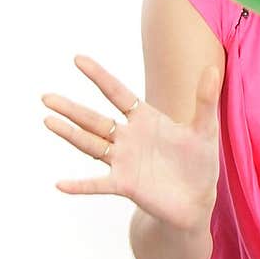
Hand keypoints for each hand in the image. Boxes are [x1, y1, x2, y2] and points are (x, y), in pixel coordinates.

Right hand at [42, 54, 221, 232]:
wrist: (197, 199)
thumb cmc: (199, 162)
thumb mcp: (205, 130)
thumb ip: (205, 101)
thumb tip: (213, 69)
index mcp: (145, 119)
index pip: (117, 93)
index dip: (99, 76)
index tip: (78, 59)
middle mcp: (129, 138)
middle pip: (95, 119)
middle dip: (71, 108)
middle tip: (46, 97)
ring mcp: (124, 162)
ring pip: (91, 145)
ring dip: (70, 134)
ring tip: (48, 120)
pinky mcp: (125, 185)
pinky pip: (98, 184)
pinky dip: (80, 185)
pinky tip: (60, 184)